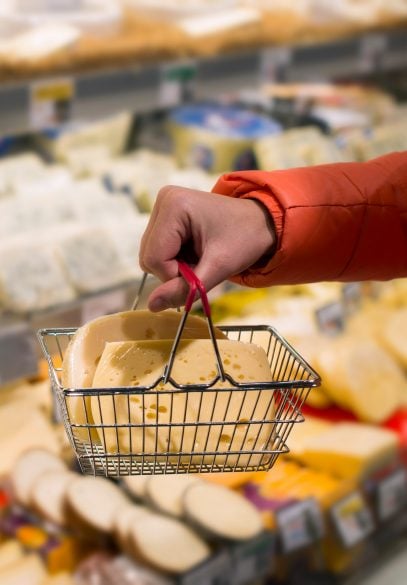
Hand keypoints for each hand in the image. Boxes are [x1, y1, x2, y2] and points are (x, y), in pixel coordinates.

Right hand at [139, 185, 275, 310]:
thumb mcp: (218, 268)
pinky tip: (194, 251)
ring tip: (200, 256)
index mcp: (174, 205)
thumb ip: (185, 289)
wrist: (261, 222)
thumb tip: (151, 306)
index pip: (154, 258)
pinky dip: (174, 259)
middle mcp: (163, 200)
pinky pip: (157, 250)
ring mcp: (162, 206)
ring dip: (174, 267)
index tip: (202, 270)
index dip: (175, 276)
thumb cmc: (245, 240)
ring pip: (151, 256)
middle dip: (174, 271)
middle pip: (149, 257)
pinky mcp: (164, 214)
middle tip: (203, 264)